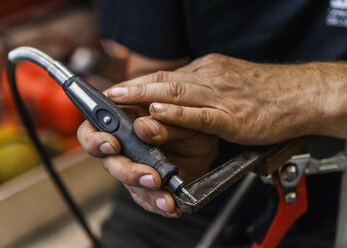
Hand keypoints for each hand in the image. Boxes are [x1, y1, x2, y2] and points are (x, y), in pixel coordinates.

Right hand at [77, 108, 217, 216]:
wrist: (207, 135)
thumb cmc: (188, 116)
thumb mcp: (180, 113)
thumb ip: (162, 122)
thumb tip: (143, 127)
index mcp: (122, 117)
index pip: (93, 129)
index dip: (95, 139)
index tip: (112, 145)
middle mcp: (123, 144)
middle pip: (110, 162)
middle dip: (128, 172)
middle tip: (149, 177)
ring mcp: (134, 164)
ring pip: (129, 184)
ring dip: (147, 193)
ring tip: (166, 200)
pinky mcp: (148, 182)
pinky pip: (146, 196)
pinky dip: (158, 203)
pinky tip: (170, 206)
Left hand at [106, 54, 346, 144]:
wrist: (300, 95)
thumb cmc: (266, 93)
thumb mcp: (229, 82)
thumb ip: (204, 89)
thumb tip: (181, 95)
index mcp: (208, 71)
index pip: (167, 76)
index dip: (140, 83)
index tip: (119, 89)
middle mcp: (211, 79)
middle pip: (166, 80)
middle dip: (134, 87)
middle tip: (110, 93)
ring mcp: (221, 97)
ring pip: (177, 93)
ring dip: (146, 95)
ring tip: (121, 99)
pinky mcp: (233, 117)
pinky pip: (200, 115)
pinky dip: (178, 114)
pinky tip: (159, 112)